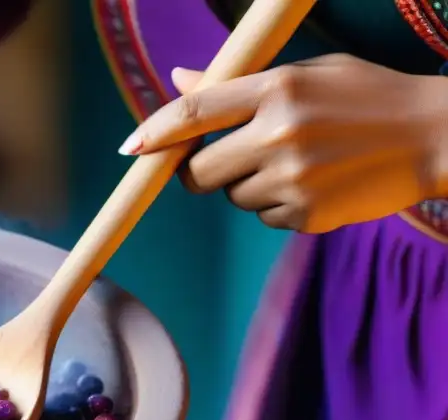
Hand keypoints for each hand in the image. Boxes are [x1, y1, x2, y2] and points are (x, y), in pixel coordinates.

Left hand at [119, 54, 447, 232]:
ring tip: (297, 163)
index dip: (155, 132)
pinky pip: (264, 217)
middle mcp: (280, 134)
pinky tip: (316, 184)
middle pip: (198, 174)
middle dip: (197, 172)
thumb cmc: (368, 96)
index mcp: (278, 88)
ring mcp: (293, 180)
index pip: (194, 112)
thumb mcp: (308, 73)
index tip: (131, 148)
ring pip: (233, 197)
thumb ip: (239, 83)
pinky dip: (278, 206)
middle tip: (216, 163)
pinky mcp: (306, 217)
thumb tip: (179, 79)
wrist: (437, 136)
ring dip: (246, 186)